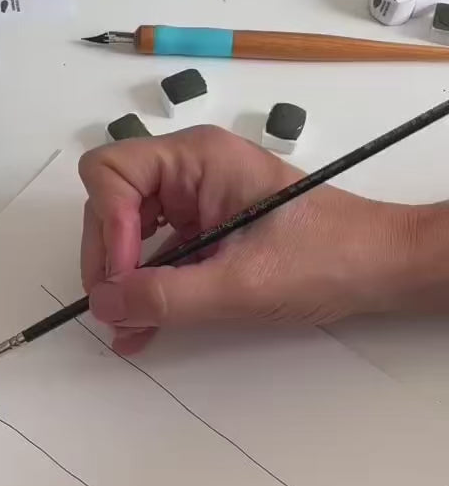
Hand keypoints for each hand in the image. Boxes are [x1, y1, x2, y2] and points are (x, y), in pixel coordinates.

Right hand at [78, 126, 413, 352]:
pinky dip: (146, 288)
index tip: (122, 280)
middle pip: (111, 202)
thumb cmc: (329, 256)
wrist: (379, 269)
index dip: (106, 227)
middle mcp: (190, 170)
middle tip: (116, 309)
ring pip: (127, 231)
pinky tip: (145, 324)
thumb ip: (167, 296)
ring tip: (127, 327)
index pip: (111, 173)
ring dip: (122, 279)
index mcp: (198, 158)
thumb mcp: (242, 283)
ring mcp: (196, 199)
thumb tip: (106, 304)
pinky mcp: (204, 229)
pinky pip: (156, 253)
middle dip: (107, 258)